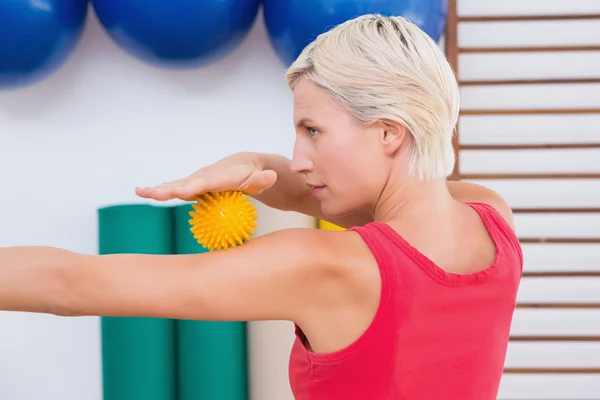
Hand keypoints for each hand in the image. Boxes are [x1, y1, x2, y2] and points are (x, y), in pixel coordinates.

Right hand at [135, 152, 277, 200]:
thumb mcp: (262, 179)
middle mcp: (205, 176)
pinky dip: (160, 190)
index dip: (191, 188)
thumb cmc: (254, 176)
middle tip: (150, 193)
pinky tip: (144, 193)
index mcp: (221, 176)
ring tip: (139, 191)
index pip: (205, 183)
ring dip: (158, 189)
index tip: (177, 192)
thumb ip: (264, 179)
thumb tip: (271, 177)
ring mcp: (197, 179)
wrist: (245, 165)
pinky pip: (176, 188)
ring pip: (176, 185)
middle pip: (185, 183)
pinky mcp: (193, 185)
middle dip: (168, 188)